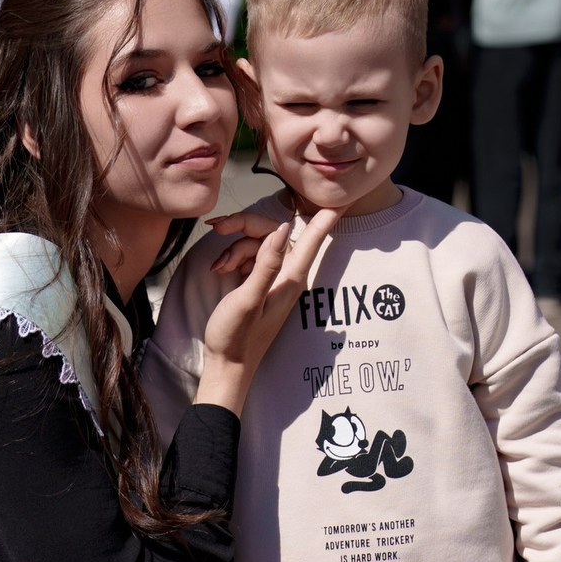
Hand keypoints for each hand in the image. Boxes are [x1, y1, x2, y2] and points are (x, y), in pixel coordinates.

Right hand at [196, 204, 343, 415]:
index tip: (344, 196)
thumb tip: (281, 229)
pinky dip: (232, 258)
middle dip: (244, 227)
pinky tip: (218, 269)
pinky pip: (249, 256)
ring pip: (256, 243)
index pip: (313, 240)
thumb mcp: (247, 300)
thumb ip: (266, 265)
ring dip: (233, 248)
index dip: (326, 216)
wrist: (226, 364)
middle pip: (273, 232)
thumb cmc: (236, 338)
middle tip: (216, 226)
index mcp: (291, 278)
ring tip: (218, 267)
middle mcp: (286, 275)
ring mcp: (272, 278)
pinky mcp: (258, 282)